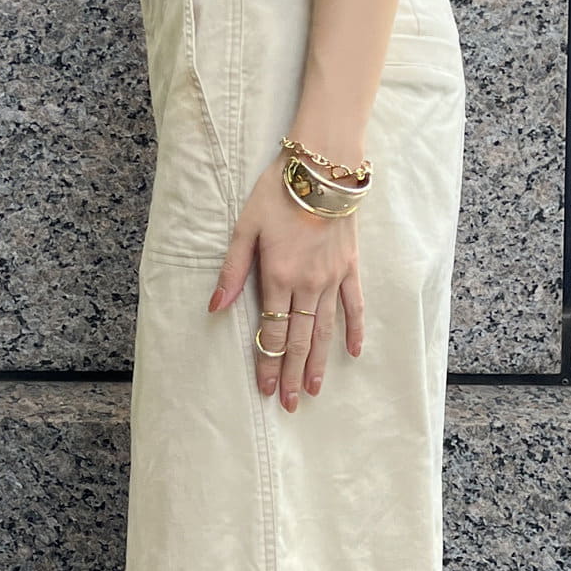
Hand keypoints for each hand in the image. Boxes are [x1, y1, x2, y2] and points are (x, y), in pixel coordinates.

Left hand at [208, 148, 365, 411]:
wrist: (322, 167)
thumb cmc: (277, 192)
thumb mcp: (245, 227)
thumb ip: (232, 271)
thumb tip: (215, 307)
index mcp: (278, 276)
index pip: (273, 332)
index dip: (269, 363)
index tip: (267, 389)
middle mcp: (307, 284)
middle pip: (299, 339)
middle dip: (293, 374)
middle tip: (290, 403)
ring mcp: (332, 278)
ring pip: (324, 330)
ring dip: (319, 362)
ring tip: (314, 389)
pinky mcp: (350, 267)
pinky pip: (354, 305)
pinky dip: (354, 330)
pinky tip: (354, 352)